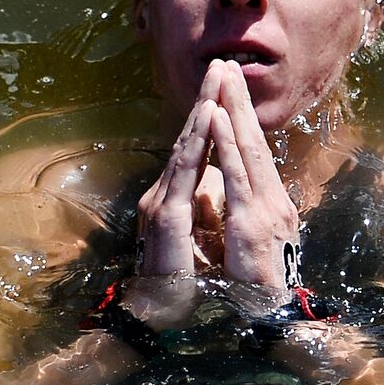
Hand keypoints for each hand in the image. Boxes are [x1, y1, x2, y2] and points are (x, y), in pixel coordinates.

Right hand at [134, 62, 224, 275]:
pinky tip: (207, 115)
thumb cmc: (180, 287)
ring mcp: (163, 204)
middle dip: (208, 100)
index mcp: (176, 201)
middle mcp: (165, 196)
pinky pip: (185, 169)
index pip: (199, 152)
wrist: (156, 320)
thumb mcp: (200, 244)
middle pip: (191, 140)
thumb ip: (204, 214)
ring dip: (204, 110)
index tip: (227, 87)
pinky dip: (197, 140)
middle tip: (222, 64)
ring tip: (217, 78)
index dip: (213, 119)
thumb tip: (214, 191)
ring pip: (187, 147)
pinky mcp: (166, 216)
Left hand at [208, 59, 302, 289]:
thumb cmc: (253, 292)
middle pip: (253, 142)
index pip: (252, 154)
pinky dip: (224, 144)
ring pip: (246, 150)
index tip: (230, 88)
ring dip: (233, 111)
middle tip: (228, 64)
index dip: (241, 120)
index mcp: (269, 206)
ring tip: (223, 77)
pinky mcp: (250, 224)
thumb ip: (237, 217)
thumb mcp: (243, 248)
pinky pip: (235, 176)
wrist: (268, 323)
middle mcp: (272, 202)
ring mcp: (264, 211)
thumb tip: (220, 195)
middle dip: (239, 102)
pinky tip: (215, 118)